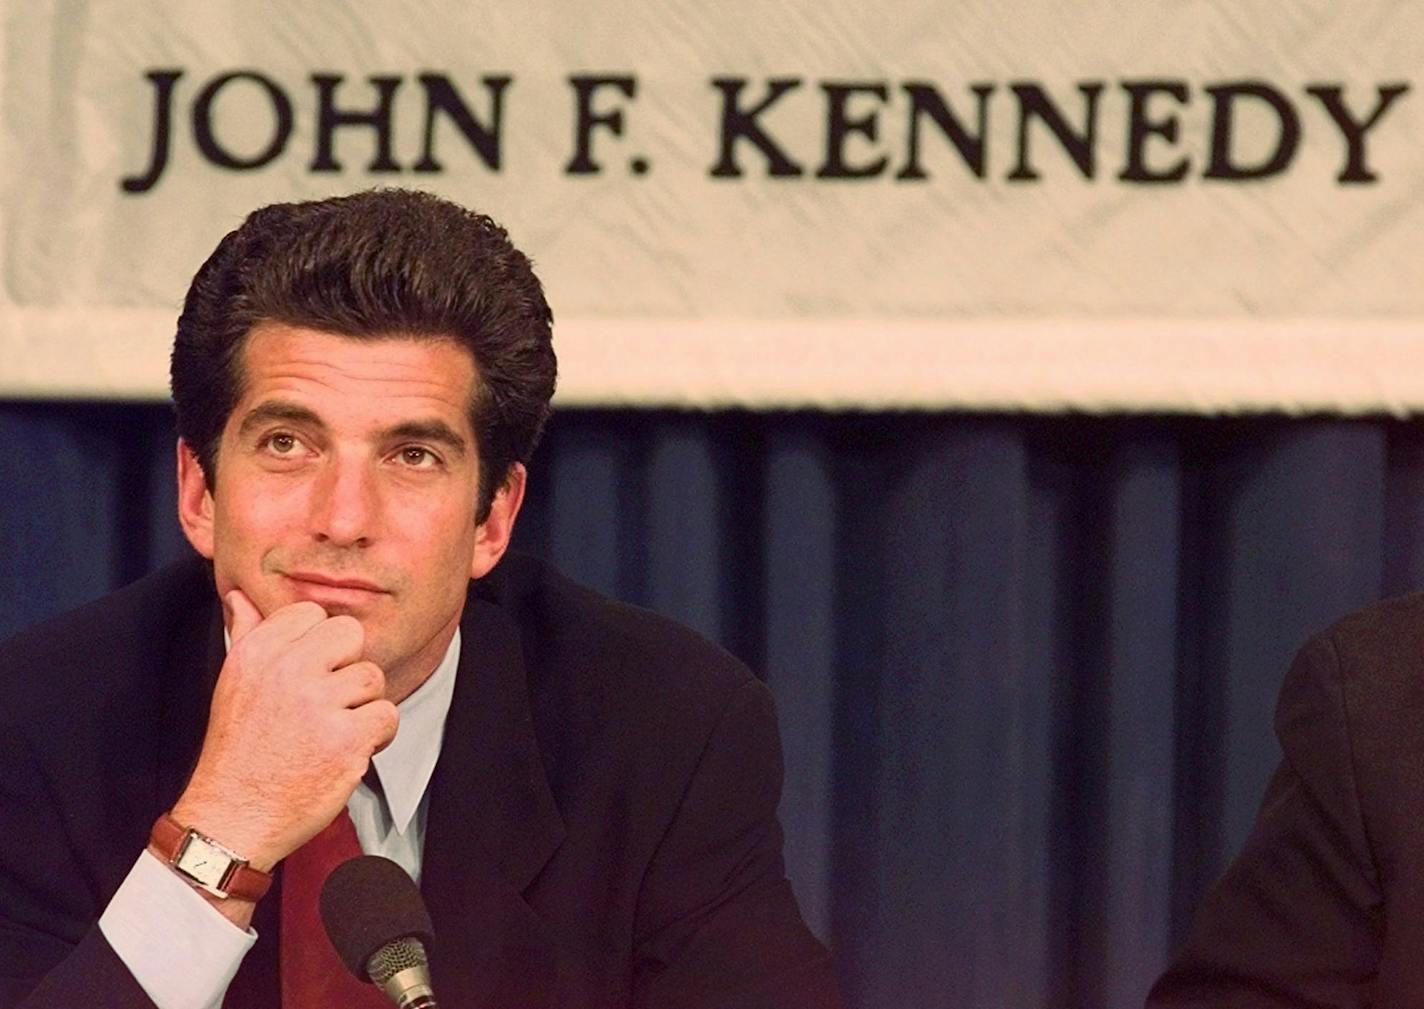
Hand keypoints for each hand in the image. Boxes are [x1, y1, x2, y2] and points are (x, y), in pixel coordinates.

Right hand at [170, 589, 398, 872]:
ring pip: (372, 677)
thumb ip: (247, 634)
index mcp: (257, 652)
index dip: (320, 645)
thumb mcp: (232, 684)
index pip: (313, 614)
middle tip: (327, 702)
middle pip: (350, 634)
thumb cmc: (237, 751)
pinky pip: (387, 714)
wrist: (232, 817)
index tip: (309, 674)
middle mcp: (287, 670)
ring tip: (332, 732)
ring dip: (361, 707)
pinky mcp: (346, 738)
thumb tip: (240, 595)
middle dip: (347, 667)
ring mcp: (318, 703)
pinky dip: (376, 737)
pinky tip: (348, 751)